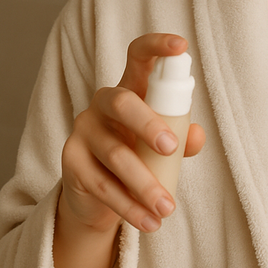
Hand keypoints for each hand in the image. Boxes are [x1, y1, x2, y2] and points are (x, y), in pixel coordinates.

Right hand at [59, 33, 205, 233]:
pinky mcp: (71, 162)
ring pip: (115, 154)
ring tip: (168, 208)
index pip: (138, 57)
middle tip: (172, 148)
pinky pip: (103, 185)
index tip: (182, 45)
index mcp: (130, 89)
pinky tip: (149, 222)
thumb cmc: (139, 157)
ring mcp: (83, 131)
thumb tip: (196, 136)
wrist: (99, 198)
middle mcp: (103, 104)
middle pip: (123, 103)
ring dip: (145, 184)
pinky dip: (130, 207)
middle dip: (149, 124)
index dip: (157, 46)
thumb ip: (182, 137)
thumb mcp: (163, 146)